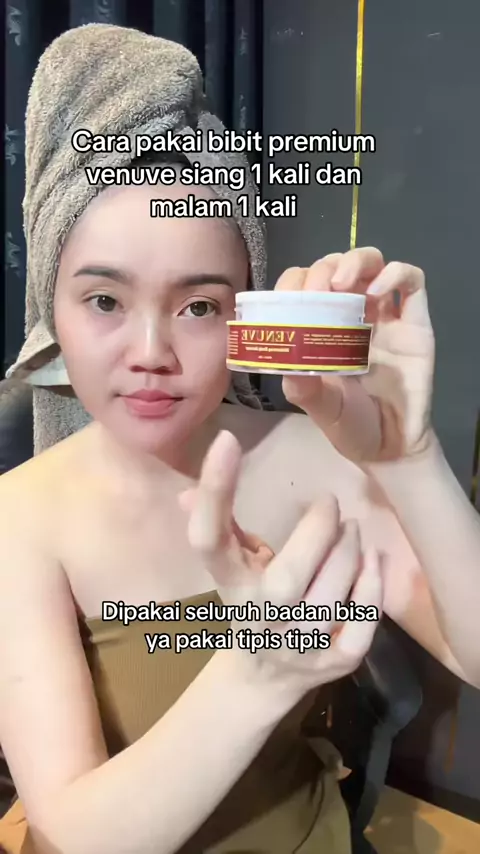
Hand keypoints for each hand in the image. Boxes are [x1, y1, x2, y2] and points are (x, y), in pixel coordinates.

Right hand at [179, 431, 383, 702]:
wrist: (264, 679)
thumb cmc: (251, 603)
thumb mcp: (232, 567)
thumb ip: (219, 527)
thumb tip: (186, 494)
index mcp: (228, 585)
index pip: (209, 540)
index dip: (214, 491)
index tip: (227, 440)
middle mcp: (258, 618)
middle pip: (286, 580)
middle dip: (316, 533)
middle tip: (331, 503)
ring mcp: (297, 647)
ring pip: (328, 601)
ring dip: (347, 554)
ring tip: (352, 529)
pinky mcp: (333, 664)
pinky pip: (358, 629)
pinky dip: (370, 592)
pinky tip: (373, 562)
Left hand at [276, 248, 435, 463]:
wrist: (390, 447)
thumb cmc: (351, 425)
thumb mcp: (319, 406)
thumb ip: (302, 385)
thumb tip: (285, 358)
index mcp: (321, 328)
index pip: (305, 286)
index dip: (294, 283)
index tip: (290, 299)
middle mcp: (351, 315)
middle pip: (336, 265)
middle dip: (322, 269)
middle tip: (317, 291)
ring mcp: (385, 315)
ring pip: (371, 262)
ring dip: (354, 261)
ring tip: (341, 285)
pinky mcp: (415, 322)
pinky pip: (411, 280)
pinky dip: (393, 274)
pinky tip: (376, 293)